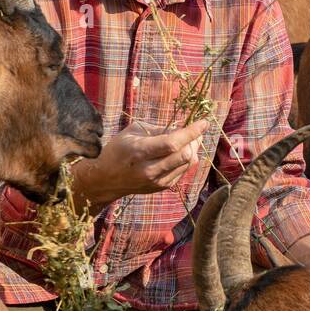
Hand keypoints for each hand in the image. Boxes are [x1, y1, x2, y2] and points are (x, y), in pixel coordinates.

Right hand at [70, 118, 208, 210]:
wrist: (105, 178)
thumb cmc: (118, 149)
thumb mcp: (134, 131)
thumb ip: (159, 129)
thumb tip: (182, 128)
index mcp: (140, 151)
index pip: (173, 143)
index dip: (192, 132)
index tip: (204, 122)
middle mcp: (149, 169)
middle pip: (185, 155)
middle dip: (195, 141)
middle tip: (196, 131)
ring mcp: (156, 181)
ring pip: (187, 164)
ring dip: (192, 150)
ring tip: (188, 140)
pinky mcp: (161, 187)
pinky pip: (182, 171)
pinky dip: (185, 160)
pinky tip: (179, 153)